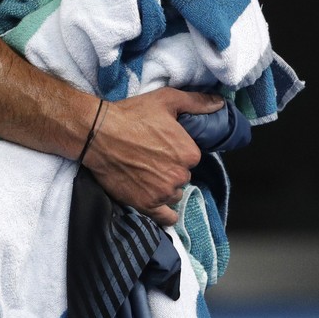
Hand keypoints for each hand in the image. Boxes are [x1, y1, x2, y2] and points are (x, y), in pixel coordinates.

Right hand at [80, 87, 224, 225]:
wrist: (98, 134)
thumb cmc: (132, 115)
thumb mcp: (167, 100)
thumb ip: (197, 103)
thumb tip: (220, 104)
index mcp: (190, 153)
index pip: (192, 158)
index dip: (178, 151)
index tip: (163, 145)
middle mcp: (180, 176)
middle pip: (182, 177)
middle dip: (171, 169)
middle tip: (152, 158)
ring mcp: (163, 193)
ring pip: (174, 194)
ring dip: (165, 188)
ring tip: (148, 175)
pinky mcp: (146, 205)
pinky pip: (166, 218)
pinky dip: (165, 212)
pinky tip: (158, 202)